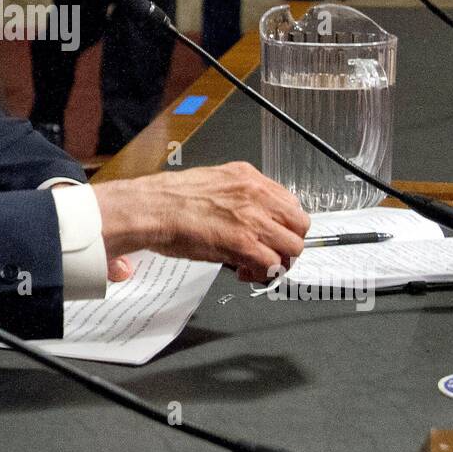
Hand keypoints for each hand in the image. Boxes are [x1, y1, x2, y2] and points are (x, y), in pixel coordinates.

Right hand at [94, 162, 308, 282]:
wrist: (152, 208)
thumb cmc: (168, 199)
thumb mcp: (211, 182)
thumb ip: (234, 194)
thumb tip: (242, 213)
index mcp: (247, 177)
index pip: (289, 202)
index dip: (284, 224)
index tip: (275, 234)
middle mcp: (255, 194)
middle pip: (299, 224)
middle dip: (288, 243)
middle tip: (273, 253)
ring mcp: (253, 219)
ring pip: (293, 247)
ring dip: (279, 261)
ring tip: (259, 266)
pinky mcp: (244, 243)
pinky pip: (271, 265)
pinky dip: (262, 274)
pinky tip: (245, 272)